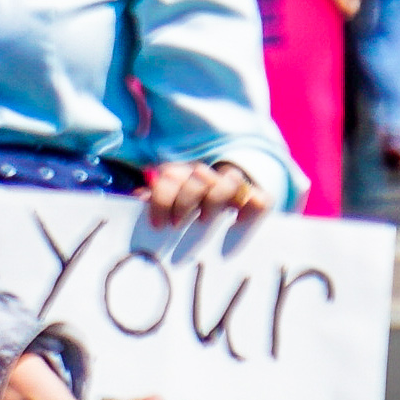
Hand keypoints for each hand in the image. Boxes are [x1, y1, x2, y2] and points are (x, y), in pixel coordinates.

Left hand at [142, 159, 267, 230]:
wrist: (229, 203)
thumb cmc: (189, 210)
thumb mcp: (170, 204)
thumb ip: (155, 200)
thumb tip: (138, 197)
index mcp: (184, 174)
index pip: (171, 175)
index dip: (162, 198)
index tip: (158, 224)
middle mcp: (210, 175)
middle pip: (198, 175)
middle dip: (185, 200)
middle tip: (178, 225)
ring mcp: (234, 185)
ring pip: (229, 178)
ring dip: (215, 198)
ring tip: (204, 221)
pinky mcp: (257, 198)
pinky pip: (260, 197)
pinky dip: (251, 208)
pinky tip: (237, 221)